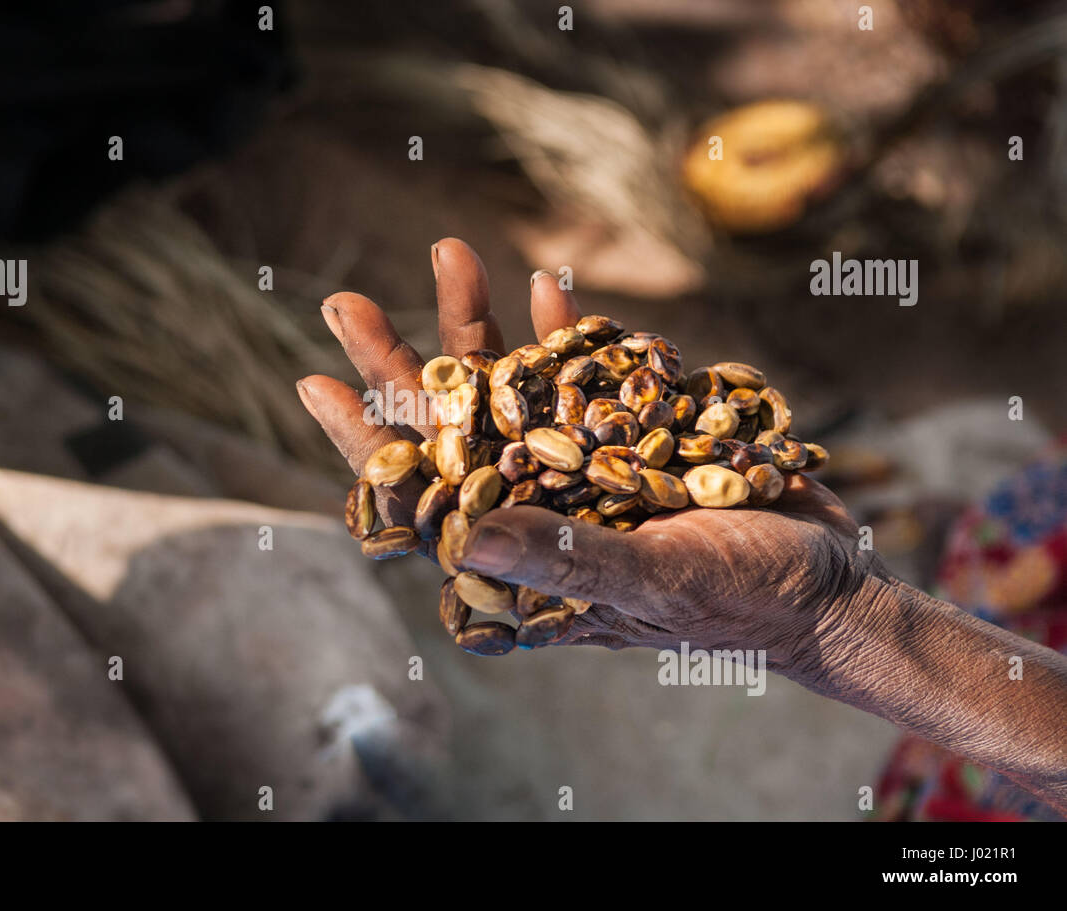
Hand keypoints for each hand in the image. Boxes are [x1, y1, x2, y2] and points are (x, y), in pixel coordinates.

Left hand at [297, 238, 884, 681]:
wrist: (827, 581)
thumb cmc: (746, 599)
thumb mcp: (657, 580)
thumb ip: (567, 556)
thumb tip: (466, 532)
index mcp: (522, 561)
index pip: (423, 500)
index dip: (367, 441)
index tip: (315, 384)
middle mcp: (538, 510)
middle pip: (448, 432)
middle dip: (397, 365)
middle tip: (341, 305)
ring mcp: (579, 467)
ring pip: (509, 390)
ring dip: (477, 325)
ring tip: (446, 250)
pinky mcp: (628, 434)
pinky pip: (582, 375)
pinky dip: (564, 332)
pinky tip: (541, 284)